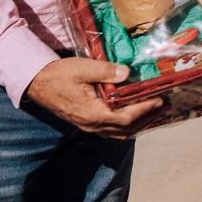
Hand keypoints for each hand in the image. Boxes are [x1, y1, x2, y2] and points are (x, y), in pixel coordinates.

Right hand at [24, 58, 161, 136]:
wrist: (36, 82)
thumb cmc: (58, 75)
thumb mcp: (82, 69)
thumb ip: (105, 71)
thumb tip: (127, 73)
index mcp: (93, 113)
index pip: (126, 118)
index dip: (145, 110)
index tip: (160, 99)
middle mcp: (92, 125)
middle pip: (126, 129)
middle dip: (148, 119)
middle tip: (165, 106)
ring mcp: (88, 126)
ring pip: (119, 132)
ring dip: (139, 124)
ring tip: (155, 112)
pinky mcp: (86, 122)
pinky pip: (111, 129)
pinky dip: (126, 125)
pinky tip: (134, 114)